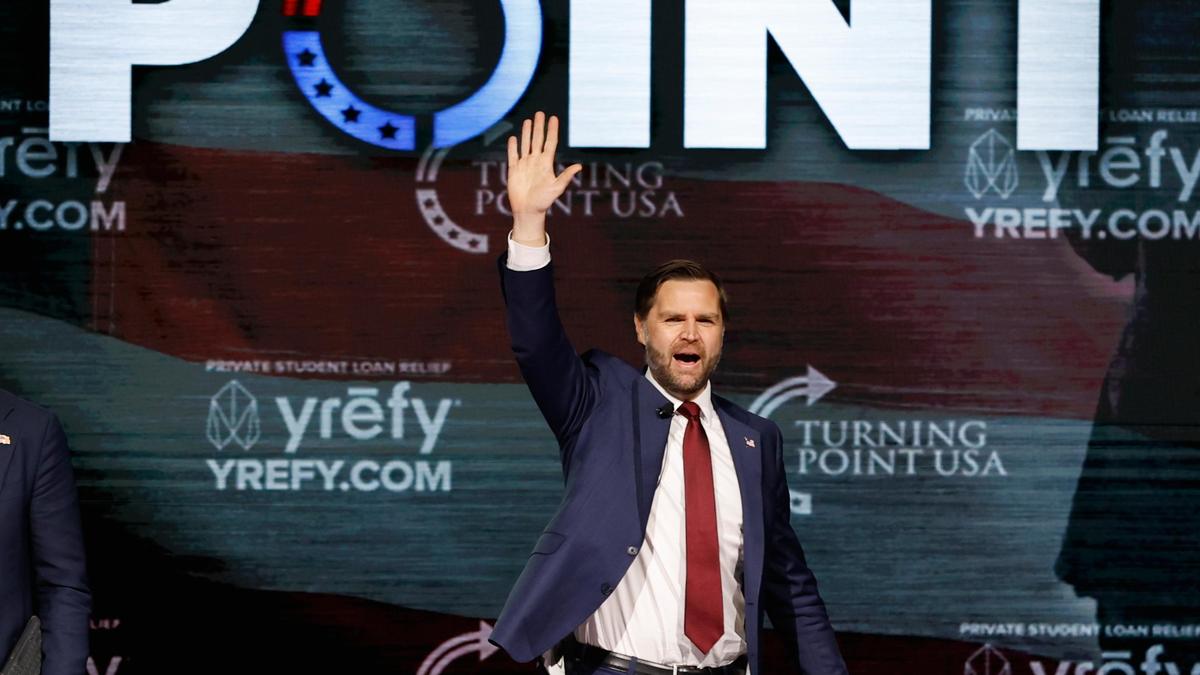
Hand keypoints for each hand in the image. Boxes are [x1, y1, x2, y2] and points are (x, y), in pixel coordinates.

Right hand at [507, 111, 582, 245]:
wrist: (528, 211)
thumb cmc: (543, 201)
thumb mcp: (557, 188)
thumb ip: (566, 176)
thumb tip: (579, 166)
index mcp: (546, 164)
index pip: (550, 143)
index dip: (552, 130)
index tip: (553, 118)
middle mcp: (536, 162)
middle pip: (537, 140)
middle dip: (538, 126)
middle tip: (540, 113)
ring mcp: (525, 165)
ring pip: (526, 144)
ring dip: (526, 133)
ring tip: (528, 121)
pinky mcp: (514, 170)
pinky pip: (513, 155)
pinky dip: (512, 147)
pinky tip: (513, 138)